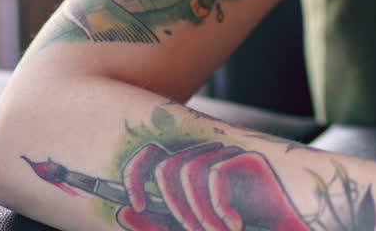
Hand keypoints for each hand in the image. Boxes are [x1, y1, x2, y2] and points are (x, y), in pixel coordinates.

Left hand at [116, 142, 309, 230]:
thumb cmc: (244, 230)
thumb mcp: (192, 228)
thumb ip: (157, 225)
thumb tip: (124, 212)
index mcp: (191, 171)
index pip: (151, 154)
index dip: (134, 172)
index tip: (133, 206)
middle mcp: (209, 156)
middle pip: (166, 164)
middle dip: (171, 206)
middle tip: (196, 230)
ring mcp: (231, 153)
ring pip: (187, 170)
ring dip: (197, 212)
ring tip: (219, 230)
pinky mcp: (251, 155)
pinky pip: (215, 174)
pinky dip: (219, 207)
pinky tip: (237, 224)